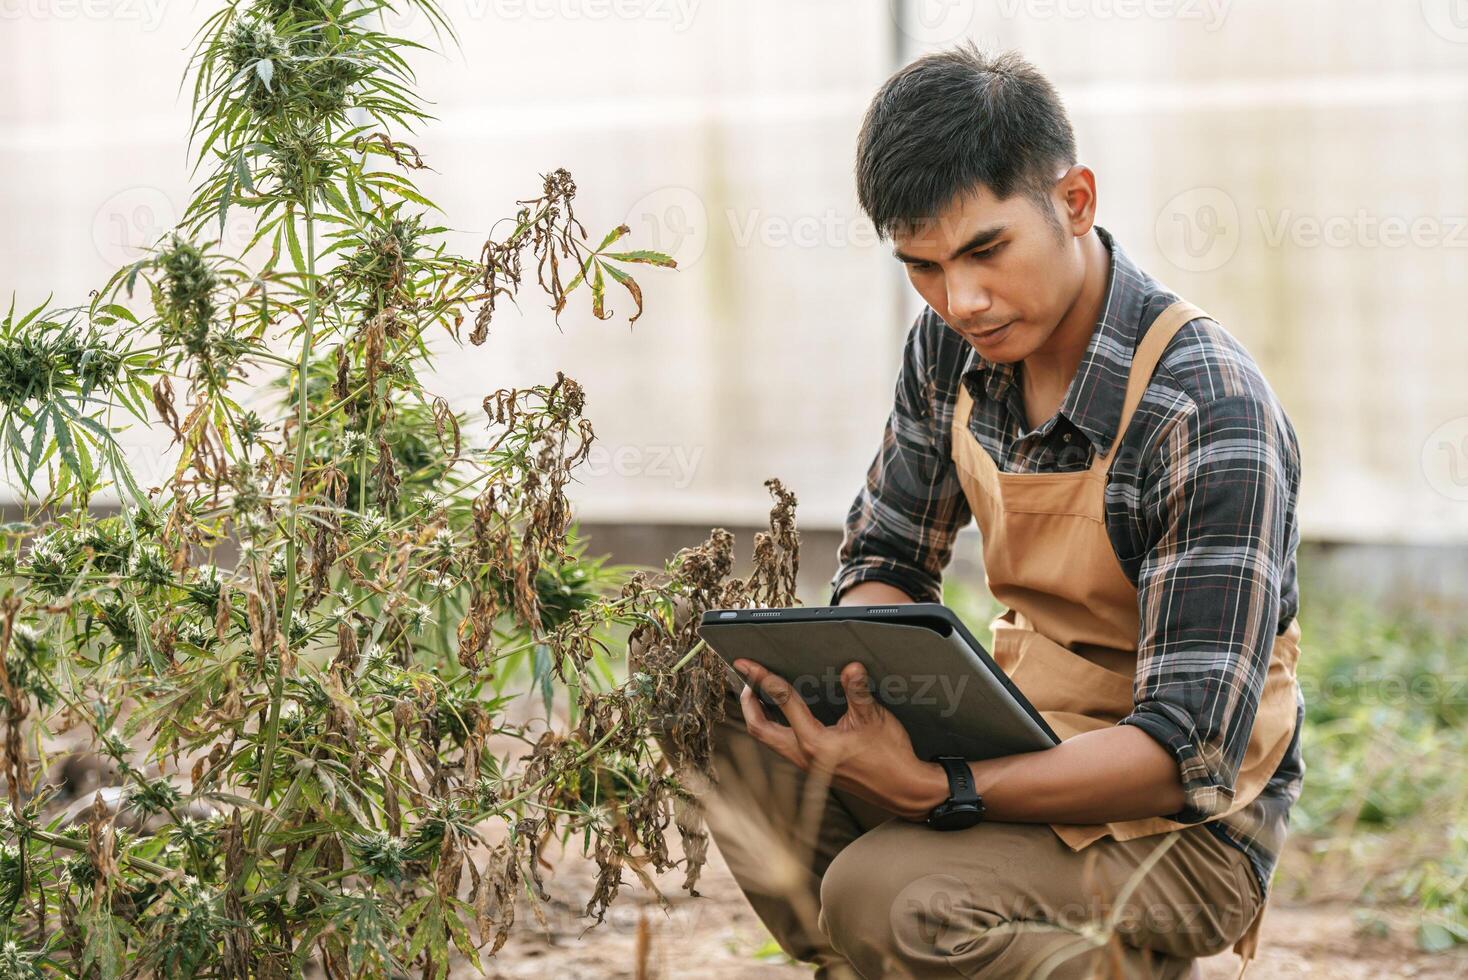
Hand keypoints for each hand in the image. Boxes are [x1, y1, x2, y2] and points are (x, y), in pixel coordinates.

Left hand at [731, 658, 944, 820]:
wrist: (904, 790)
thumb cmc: (890, 758)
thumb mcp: (874, 718)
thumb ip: (857, 691)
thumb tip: (851, 668)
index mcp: (815, 742)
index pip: (782, 701)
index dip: (763, 678)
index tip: (748, 664)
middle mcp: (804, 756)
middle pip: (759, 728)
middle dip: (748, 702)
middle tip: (747, 678)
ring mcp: (807, 765)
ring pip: (768, 740)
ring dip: (759, 715)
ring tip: (759, 692)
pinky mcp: (814, 768)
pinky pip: (782, 745)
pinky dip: (774, 726)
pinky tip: (783, 714)